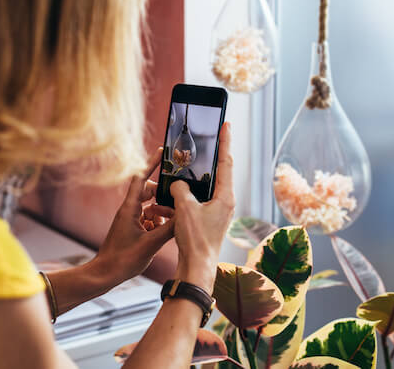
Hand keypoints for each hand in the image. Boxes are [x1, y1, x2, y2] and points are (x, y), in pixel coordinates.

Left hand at [95, 148, 174, 285]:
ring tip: (171, 222)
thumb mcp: (151, 244)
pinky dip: (158, 223)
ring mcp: (130, 220)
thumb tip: (185, 216)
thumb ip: (169, 229)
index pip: (141, 179)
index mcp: (130, 208)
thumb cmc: (123, 259)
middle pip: (149, 192)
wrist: (105, 274)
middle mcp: (129, 210)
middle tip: (178, 199)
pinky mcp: (132, 230)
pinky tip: (164, 233)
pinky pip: (148, 219)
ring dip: (162, 212)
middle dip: (163, 195)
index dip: (152, 164)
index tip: (163, 152)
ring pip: (151, 207)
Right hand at [170, 123, 234, 293]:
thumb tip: (178, 185)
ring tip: (174, 181)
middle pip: (216, 173)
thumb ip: (181, 190)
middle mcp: (225, 203)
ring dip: (187, 185)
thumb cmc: (195, 240)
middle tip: (203, 143)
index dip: (225, 141)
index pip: (226, 161)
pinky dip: (182, 200)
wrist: (196, 268)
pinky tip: (168, 202)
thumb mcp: (185, 209)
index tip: (226, 124)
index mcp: (225, 196)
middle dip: (206, 160)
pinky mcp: (207, 221)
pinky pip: (194, 203)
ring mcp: (217, 212)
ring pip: (202, 190)